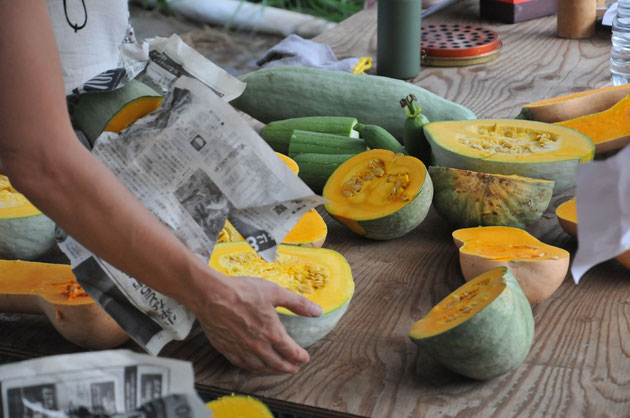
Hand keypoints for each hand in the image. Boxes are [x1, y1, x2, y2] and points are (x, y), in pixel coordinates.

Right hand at [191, 273, 322, 374]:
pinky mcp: (226, 349)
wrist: (211, 295)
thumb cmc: (243, 291)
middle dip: (288, 368)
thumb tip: (318, 311)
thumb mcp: (275, 292)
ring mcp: (241, 350)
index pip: (290, 351)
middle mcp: (258, 346)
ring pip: (260, 367)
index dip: (300, 356)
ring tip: (277, 370)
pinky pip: (243, 365)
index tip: (305, 358)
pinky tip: (254, 366)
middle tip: (294, 369)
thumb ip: (298, 304)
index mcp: (272, 333)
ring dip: (272, 371)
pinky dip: (253, 368)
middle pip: (277, 363)